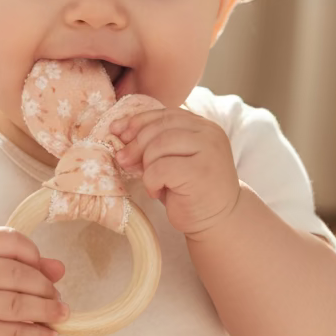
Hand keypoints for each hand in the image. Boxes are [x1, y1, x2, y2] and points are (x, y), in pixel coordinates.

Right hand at [0, 228, 67, 335]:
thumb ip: (26, 263)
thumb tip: (59, 269)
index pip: (9, 240)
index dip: (32, 252)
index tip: (41, 267)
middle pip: (18, 275)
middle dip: (45, 287)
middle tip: (56, 296)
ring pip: (17, 305)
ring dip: (46, 310)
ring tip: (60, 313)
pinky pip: (13, 333)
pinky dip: (37, 334)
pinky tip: (50, 334)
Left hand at [109, 108, 240, 238]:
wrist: (218, 220)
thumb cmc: (190, 191)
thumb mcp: (172, 160)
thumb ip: (156, 142)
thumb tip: (119, 131)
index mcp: (203, 126)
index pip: (165, 114)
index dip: (137, 121)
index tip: (117, 131)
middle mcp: (209, 133)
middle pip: (160, 127)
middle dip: (135, 144)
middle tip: (123, 160)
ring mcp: (208, 150)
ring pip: (159, 145)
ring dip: (146, 165)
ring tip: (150, 181)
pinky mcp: (201, 171)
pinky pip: (160, 168)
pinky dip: (151, 181)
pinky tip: (157, 191)